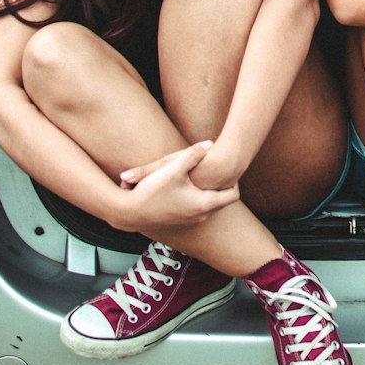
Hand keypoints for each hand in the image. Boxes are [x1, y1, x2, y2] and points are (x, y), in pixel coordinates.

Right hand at [118, 141, 238, 230]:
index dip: (234, 180)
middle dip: (223, 185)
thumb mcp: (172, 169)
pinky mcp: (181, 221)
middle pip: (223, 200)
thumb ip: (192, 155)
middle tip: (220, 169)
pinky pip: (199, 208)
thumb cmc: (151, 191)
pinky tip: (189, 185)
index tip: (229, 169)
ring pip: (210, 204)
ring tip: (206, 175)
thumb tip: (210, 143)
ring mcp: (191, 220)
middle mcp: (201, 215)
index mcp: (203, 204)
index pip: (233, 195)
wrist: (130, 213)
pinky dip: (199, 197)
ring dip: (210, 191)